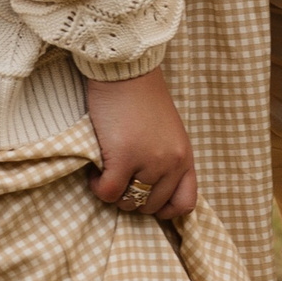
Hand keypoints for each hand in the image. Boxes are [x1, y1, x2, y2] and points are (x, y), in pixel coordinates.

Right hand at [85, 67, 196, 219]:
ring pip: (128, 202)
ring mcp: (149, 161)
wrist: (125, 71)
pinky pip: (108, 192)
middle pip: (151, 206)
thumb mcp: (168, 133)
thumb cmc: (143, 98)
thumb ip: (167, 160)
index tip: (146, 198)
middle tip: (120, 178)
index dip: (164, 209)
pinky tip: (96, 170)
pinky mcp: (123, 158)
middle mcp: (171, 162)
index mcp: (185, 156)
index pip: (185, 203)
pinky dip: (98, 186)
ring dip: (114, 192)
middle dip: (133, 197)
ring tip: (107, 170)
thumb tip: (151, 193)